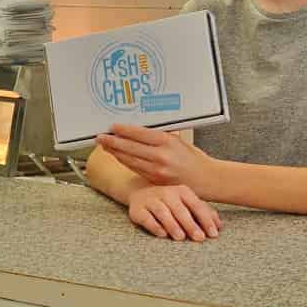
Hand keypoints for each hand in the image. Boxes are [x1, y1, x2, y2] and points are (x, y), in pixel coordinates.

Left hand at [98, 125, 213, 193]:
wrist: (205, 179)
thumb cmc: (194, 158)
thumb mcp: (179, 141)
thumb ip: (161, 136)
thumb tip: (141, 130)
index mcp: (167, 142)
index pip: (139, 134)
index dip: (123, 130)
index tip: (113, 127)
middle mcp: (160, 156)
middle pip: (129, 147)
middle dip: (112, 141)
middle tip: (100, 137)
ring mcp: (156, 170)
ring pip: (129, 159)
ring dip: (115, 152)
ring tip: (105, 146)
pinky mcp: (154, 180)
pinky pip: (135, 168)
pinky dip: (125, 161)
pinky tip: (118, 156)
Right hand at [128, 183, 220, 240]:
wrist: (141, 192)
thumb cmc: (170, 201)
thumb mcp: (187, 203)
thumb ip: (204, 213)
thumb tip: (219, 226)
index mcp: (182, 191)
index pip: (197, 206)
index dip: (206, 220)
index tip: (213, 234)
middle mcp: (167, 193)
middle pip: (180, 210)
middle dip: (190, 224)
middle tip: (199, 238)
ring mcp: (151, 200)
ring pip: (163, 212)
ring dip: (172, 225)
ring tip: (180, 237)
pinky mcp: (138, 210)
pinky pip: (147, 218)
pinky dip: (154, 226)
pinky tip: (162, 234)